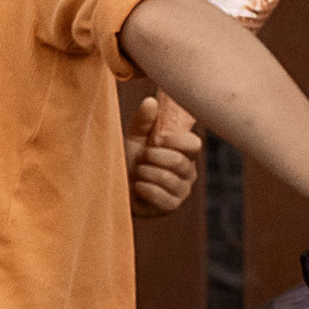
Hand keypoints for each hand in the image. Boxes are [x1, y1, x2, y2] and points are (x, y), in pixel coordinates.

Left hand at [127, 93, 201, 217]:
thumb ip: (143, 121)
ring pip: (167, 178)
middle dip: (152, 157)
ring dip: (145, 173)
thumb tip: (151, 101)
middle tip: (141, 159)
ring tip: (138, 172)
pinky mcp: (171, 206)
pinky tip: (137, 186)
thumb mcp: (134, 138)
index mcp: (184, 152)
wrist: (114, 186)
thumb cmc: (128, 159)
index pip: (194, 144)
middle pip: (179, 161)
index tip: (155, 139)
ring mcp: (182, 190)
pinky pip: (161, 196)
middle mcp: (188, 171)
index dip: (174, 141)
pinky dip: (144, 188)